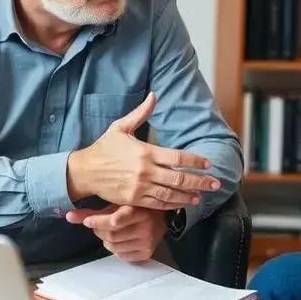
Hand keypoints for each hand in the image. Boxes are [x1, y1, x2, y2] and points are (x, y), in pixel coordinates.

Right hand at [66, 92, 220, 210]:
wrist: (85, 171)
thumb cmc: (104, 147)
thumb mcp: (121, 127)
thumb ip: (141, 113)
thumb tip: (154, 95)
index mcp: (146, 152)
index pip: (178, 158)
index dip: (196, 162)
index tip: (208, 164)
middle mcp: (145, 171)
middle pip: (179, 178)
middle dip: (200, 181)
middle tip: (215, 183)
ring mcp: (140, 187)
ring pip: (171, 194)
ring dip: (189, 196)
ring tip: (202, 196)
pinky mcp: (133, 199)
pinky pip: (158, 204)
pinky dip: (173, 205)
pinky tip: (183, 204)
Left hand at [66, 205, 164, 262]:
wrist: (161, 215)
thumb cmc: (134, 206)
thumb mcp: (115, 204)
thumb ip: (92, 211)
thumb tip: (67, 216)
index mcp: (139, 210)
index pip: (115, 221)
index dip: (97, 222)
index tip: (87, 221)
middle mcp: (146, 227)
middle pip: (111, 235)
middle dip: (99, 230)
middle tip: (99, 224)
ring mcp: (147, 242)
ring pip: (114, 246)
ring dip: (106, 240)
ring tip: (111, 231)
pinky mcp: (147, 253)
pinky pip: (121, 255)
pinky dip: (115, 249)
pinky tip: (120, 240)